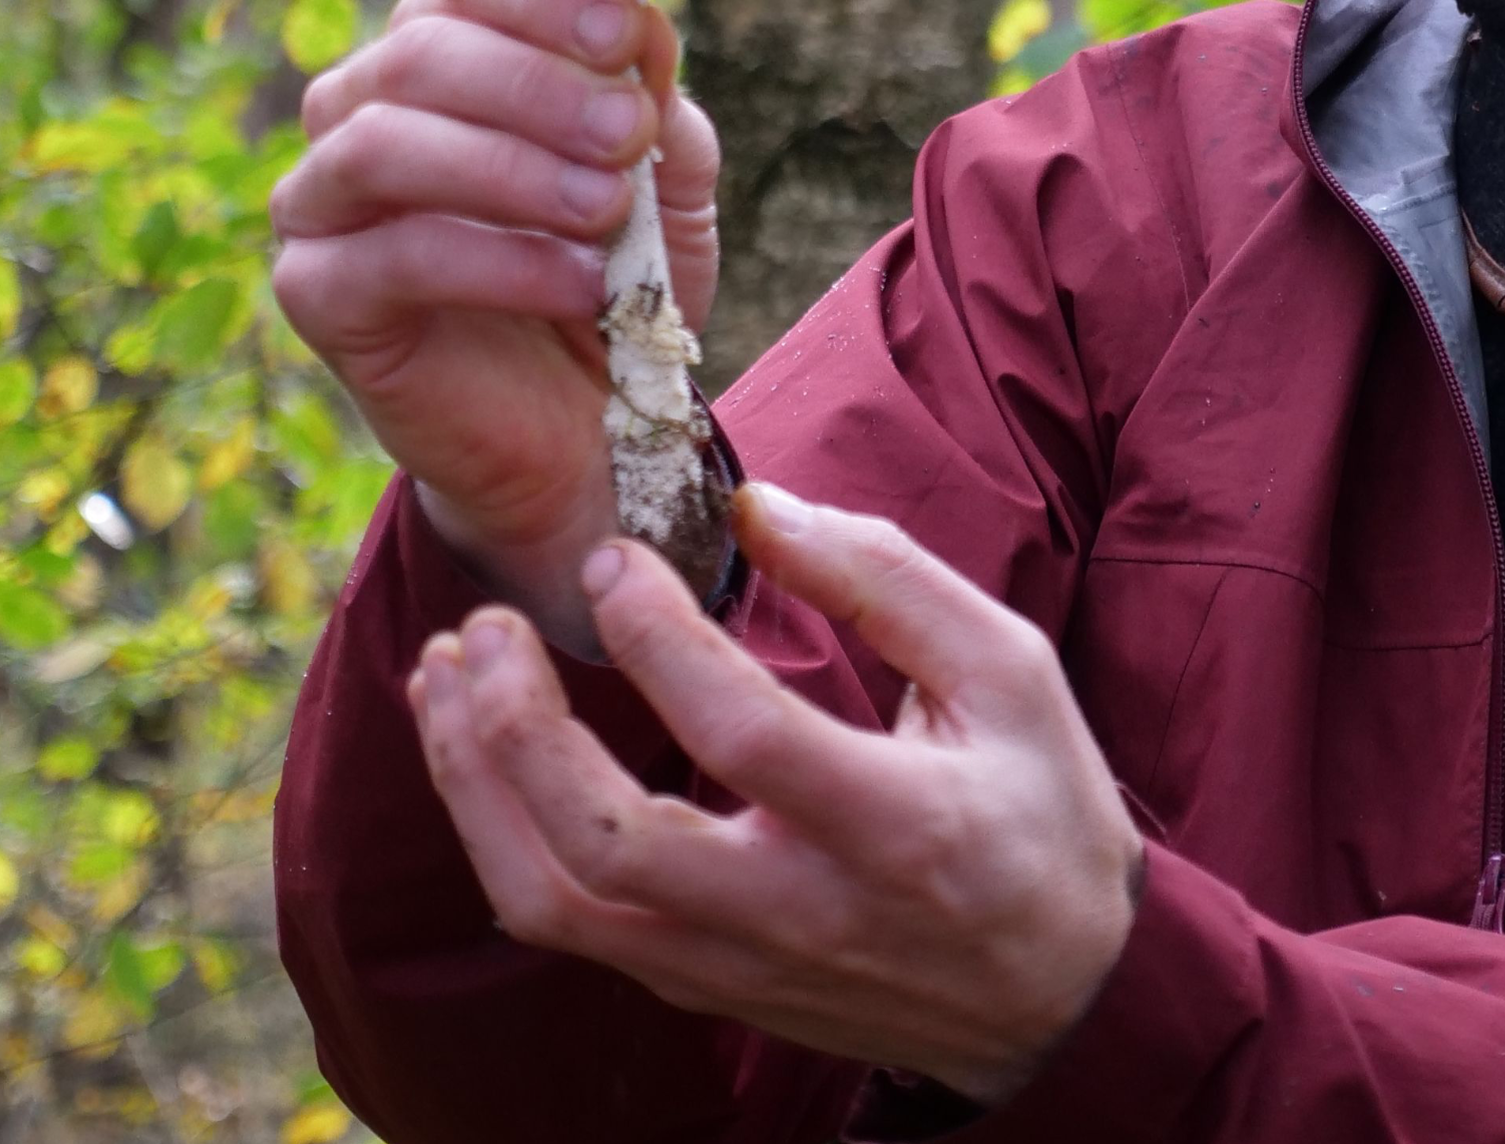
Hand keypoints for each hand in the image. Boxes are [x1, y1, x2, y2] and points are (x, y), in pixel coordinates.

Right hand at [271, 0, 722, 636]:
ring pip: (382, 142)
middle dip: (541, 87)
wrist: (585, 427)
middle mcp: (363, 106)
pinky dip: (499, 262)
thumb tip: (642, 34)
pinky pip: (389, 257)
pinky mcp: (317, 293)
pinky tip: (581, 284)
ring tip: (607, 207)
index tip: (627, 37)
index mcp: (446, 48)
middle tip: (629, 137)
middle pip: (422, 49)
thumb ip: (658, 109)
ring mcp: (323, 198)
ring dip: (510, 167)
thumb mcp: (666, 186)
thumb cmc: (612, 278)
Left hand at [408, 484, 1142, 1104]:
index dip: (658, 639)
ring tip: (444, 676)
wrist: (1060, 999)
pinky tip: (482, 751)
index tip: (613, 559)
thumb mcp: (1007, 671)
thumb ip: (885, 578)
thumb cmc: (1038, 811)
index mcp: (896, 825)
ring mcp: (740, 967)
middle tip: (487, 625)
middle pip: (611, 846)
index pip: (742, 735)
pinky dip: (500, 835)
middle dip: (518, 730)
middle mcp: (803, 914)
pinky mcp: (703, 990)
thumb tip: (756, 504)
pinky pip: (569, 928)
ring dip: (475, 786)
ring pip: (558, 903)